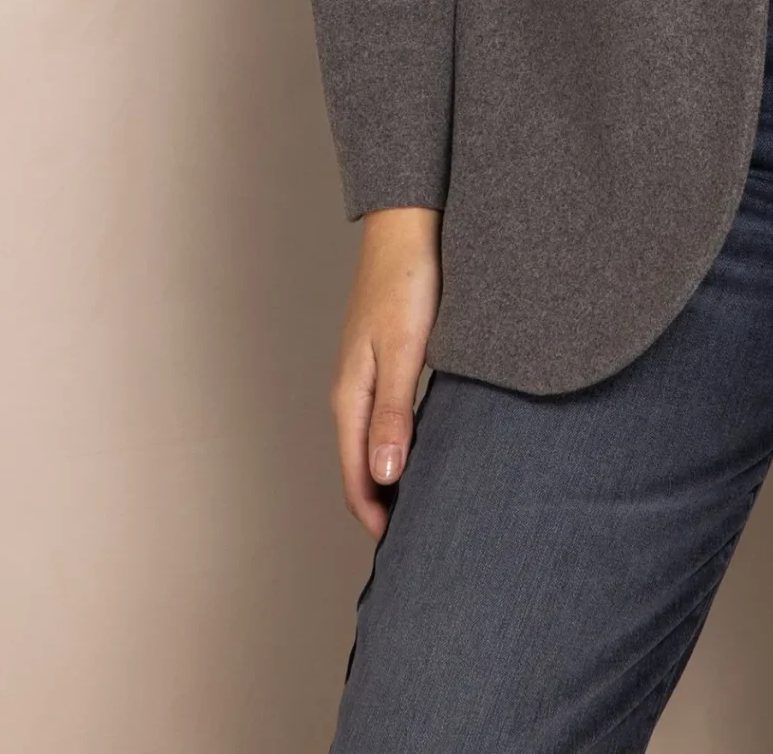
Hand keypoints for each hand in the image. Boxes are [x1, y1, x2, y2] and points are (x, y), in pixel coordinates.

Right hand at [330, 206, 441, 537]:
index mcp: (350, 394)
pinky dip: (397, 442)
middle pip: (358, 463)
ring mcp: (363, 373)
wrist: (408, 226)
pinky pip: (383, 416)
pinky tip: (423, 446)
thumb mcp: (405, 350)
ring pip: (371, 440)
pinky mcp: (381, 358)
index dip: (374, 514)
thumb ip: (394, 413)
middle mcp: (350, 390)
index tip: (401, 547)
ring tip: (421, 502)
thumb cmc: (408, 281)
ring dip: (389, 474)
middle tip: (416, 536)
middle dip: (379, 502)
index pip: (354, 473)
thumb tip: (383, 476)